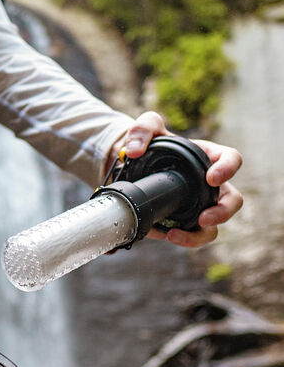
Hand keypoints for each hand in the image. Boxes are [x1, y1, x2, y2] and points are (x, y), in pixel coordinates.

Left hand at [109, 111, 242, 247]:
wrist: (133, 167)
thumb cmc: (150, 144)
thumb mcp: (146, 128)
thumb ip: (142, 129)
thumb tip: (134, 150)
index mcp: (207, 157)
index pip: (231, 160)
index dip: (227, 169)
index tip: (211, 178)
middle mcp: (208, 184)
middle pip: (232, 200)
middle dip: (223, 211)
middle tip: (204, 218)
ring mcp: (197, 205)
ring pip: (213, 226)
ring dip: (201, 234)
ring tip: (177, 235)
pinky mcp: (182, 221)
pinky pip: (192, 235)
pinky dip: (183, 239)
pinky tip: (166, 235)